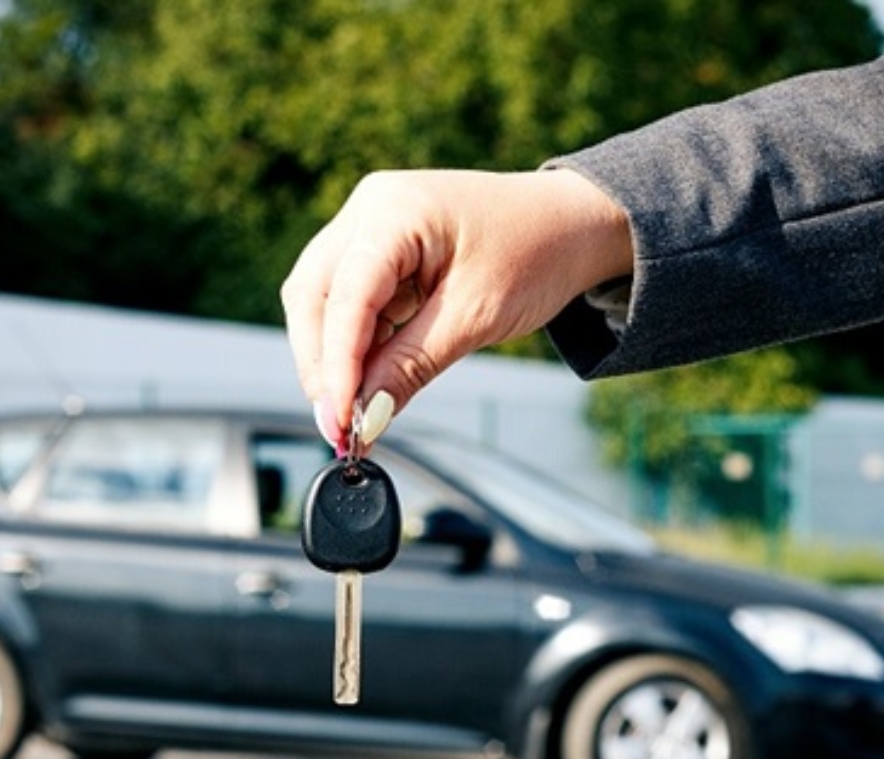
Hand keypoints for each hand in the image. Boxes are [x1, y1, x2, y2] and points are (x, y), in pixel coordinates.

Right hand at [280, 168, 632, 442]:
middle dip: (321, 365)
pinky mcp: (378, 248)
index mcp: (394, 210)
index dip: (337, 366)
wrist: (570, 224)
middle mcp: (370, 208)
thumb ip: (411, 366)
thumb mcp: (475, 318)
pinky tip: (373, 379)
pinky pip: (347, 301)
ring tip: (358, 410)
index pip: (345, 297)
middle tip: (340, 426)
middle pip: (313, 295)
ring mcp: (369, 224)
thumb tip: (364, 418)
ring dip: (333, 358)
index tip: (341, 422)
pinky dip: (354, 344)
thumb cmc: (536, 251)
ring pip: (321, 300)